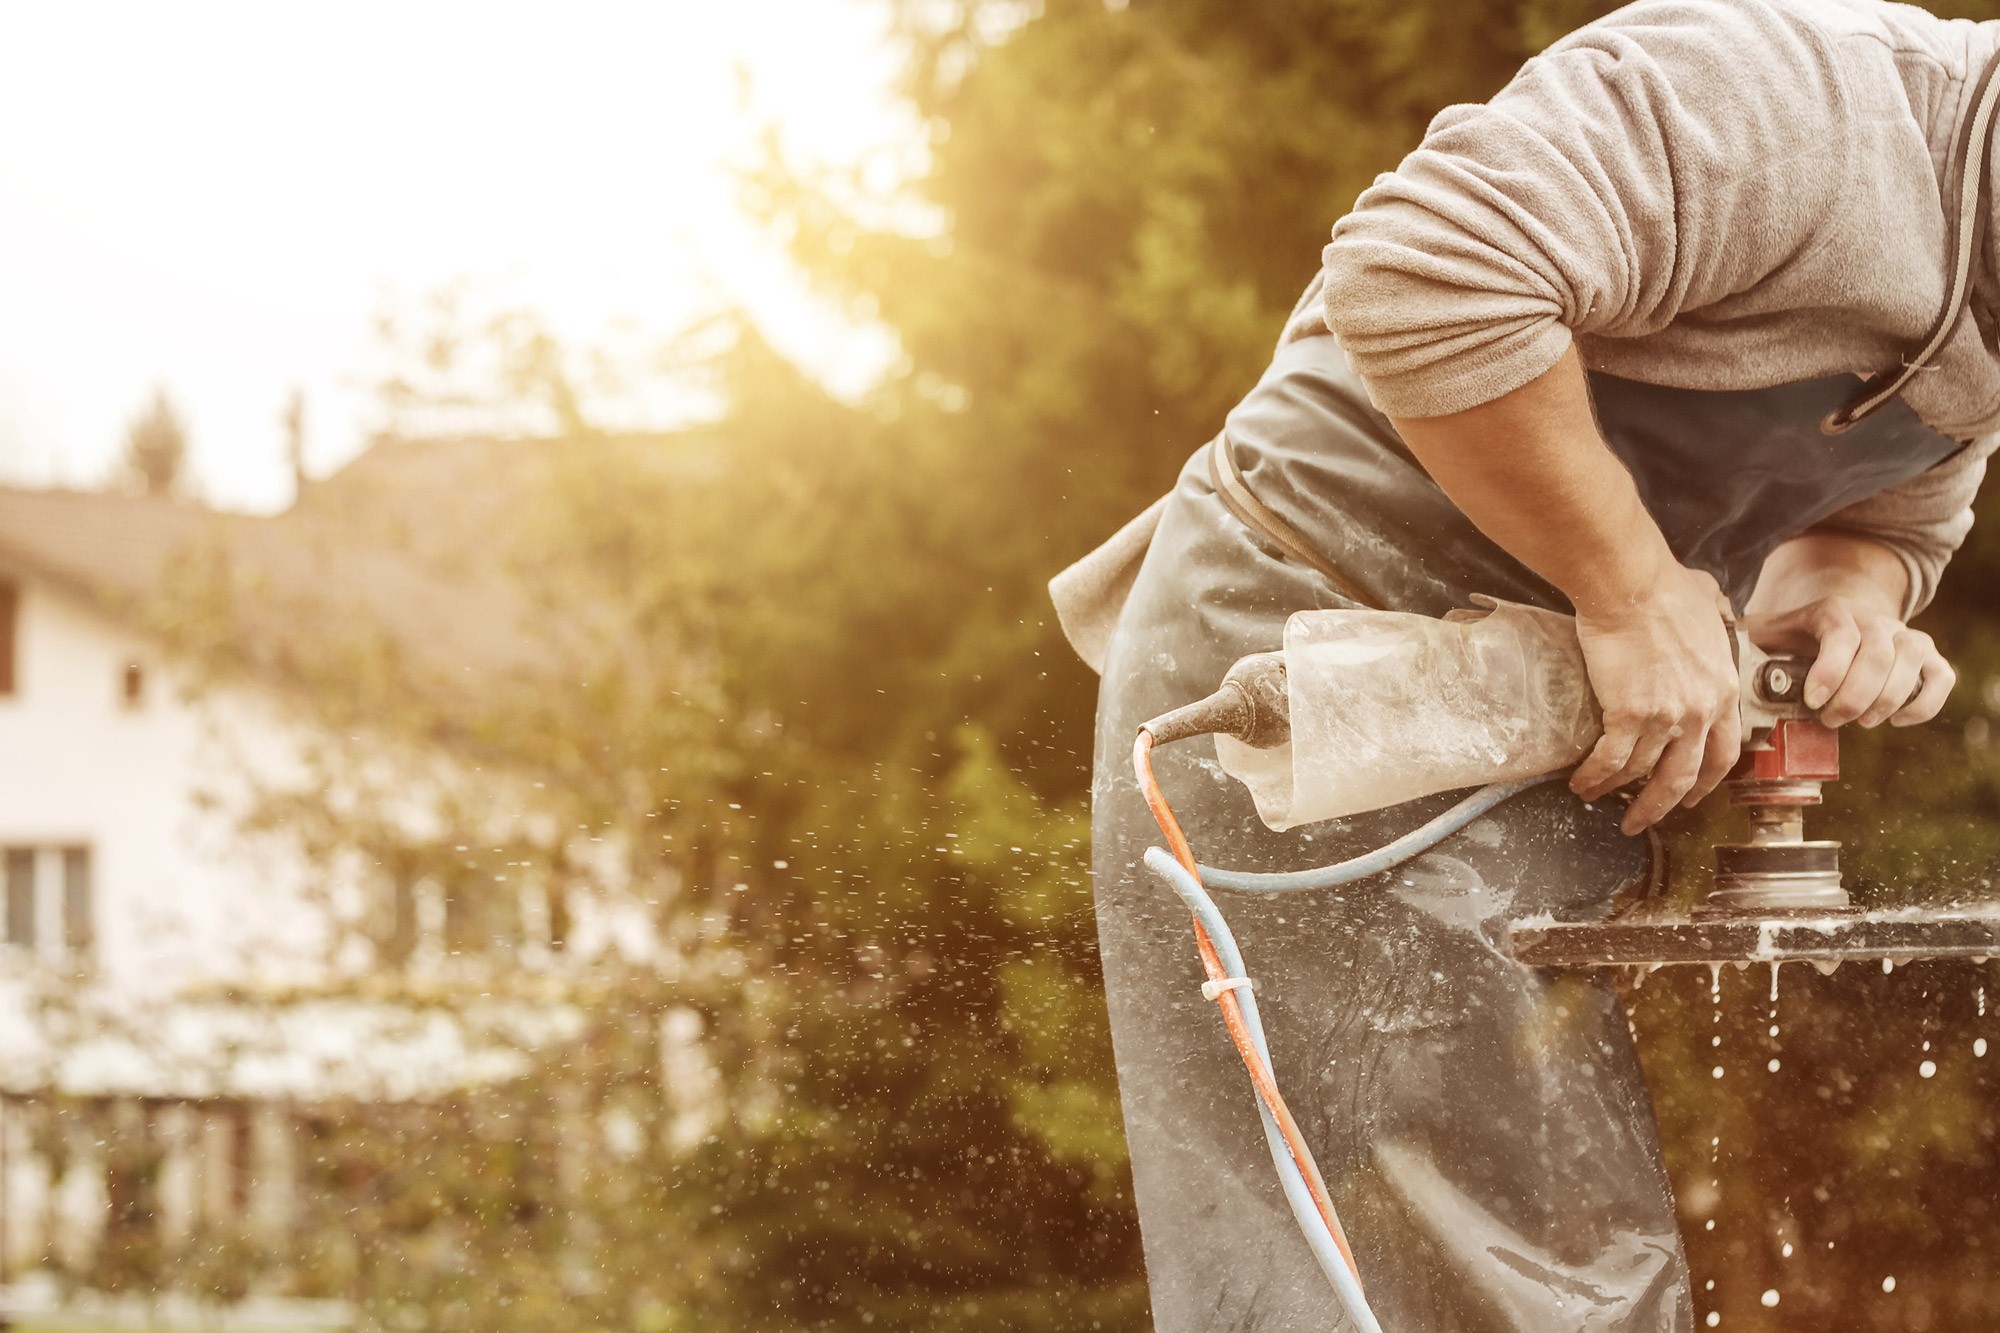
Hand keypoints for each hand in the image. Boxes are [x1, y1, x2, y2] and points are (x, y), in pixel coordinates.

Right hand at [1569, 565, 1741, 833]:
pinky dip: (1595, 776)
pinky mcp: (1629, 713)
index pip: (1725, 752)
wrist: (1631, 586)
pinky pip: (1611, 758)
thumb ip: (1717, 618)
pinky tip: (1581, 783)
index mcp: (1723, 690)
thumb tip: (1714, 608)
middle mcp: (1700, 711)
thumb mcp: (1711, 604)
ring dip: (1620, 793)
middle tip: (1643, 819)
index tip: (1692, 794)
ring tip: (1598, 800)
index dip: (1707, 780)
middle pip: (1684, 775)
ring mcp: (1666, 716)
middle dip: (1661, 804)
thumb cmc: (1665, 587)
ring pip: (1643, 772)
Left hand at [1742, 595, 1953, 727]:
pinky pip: (1941, 678)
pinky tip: (1894, 720)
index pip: (1840, 634)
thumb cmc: (1796, 639)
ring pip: (1910, 668)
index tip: (1813, 702)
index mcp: (1833, 612)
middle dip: (1854, 697)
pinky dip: (1923, 705)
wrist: (1844, 621)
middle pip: (1879, 657)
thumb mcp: (1767, 635)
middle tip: (1831, 719)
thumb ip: (1741, 644)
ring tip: (1857, 721)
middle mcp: (1875, 620)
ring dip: (1884, 703)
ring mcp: (1907, 637)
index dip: (1830, 670)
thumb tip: (1706, 654)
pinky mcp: (1929, 658)